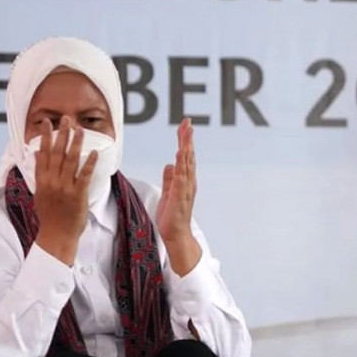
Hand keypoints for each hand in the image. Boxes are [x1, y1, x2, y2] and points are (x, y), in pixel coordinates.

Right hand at [34, 117, 97, 265]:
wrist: (56, 235)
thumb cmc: (49, 215)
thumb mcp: (39, 192)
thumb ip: (40, 173)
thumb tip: (38, 154)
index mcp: (42, 180)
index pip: (42, 153)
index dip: (45, 137)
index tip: (47, 123)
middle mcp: (52, 181)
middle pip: (57, 153)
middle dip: (62, 134)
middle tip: (66, 119)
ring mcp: (65, 188)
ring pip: (71, 161)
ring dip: (76, 143)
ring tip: (81, 130)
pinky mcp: (78, 195)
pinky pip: (84, 176)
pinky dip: (89, 163)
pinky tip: (94, 152)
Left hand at [157, 119, 201, 275]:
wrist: (176, 234)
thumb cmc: (172, 216)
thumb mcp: (168, 192)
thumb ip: (169, 179)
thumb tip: (170, 165)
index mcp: (185, 180)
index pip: (185, 157)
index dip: (184, 141)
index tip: (185, 126)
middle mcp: (188, 182)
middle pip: (188, 156)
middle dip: (187, 139)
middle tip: (187, 122)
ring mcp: (185, 189)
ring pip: (186, 164)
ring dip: (186, 148)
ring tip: (186, 134)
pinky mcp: (179, 197)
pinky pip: (181, 179)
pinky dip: (181, 167)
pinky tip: (179, 156)